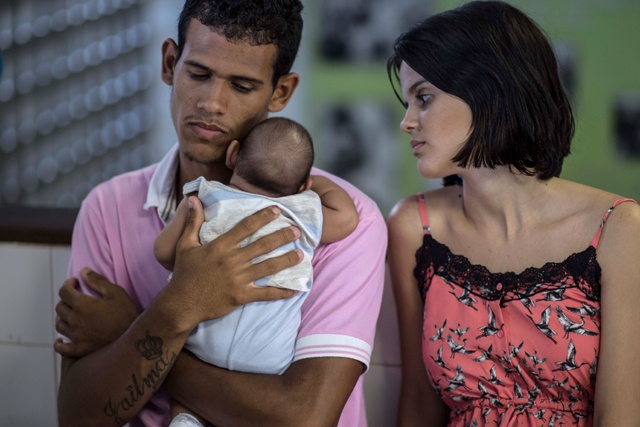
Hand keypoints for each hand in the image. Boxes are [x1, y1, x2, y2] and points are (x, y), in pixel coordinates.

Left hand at [54, 268, 139, 357]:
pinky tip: (60, 340)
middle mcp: (75, 320)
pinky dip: (59, 343)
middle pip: (60, 307)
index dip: (68, 284)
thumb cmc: (126, 314)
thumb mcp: (116, 293)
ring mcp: (76, 336)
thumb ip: (98, 281)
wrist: (134, 339)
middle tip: (75, 298)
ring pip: (59, 325)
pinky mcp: (80, 350)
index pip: (64, 291)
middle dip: (66, 299)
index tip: (75, 283)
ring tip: (70, 314)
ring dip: (62, 317)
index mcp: (82, 304)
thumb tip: (83, 271)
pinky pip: (62, 348)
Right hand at [169, 196, 302, 324]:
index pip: (246, 227)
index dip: (263, 217)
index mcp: (220, 246)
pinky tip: (295, 289)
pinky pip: (265, 294)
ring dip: (286, 260)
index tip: (277, 210)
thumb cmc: (184, 273)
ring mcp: (238, 279)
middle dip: (282, 236)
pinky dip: (281, 292)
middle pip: (263, 245)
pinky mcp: (241, 296)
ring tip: (301, 255)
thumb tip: (193, 198)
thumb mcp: (185, 244)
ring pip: (268, 267)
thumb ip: (193, 221)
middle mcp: (232, 260)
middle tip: (297, 231)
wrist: (181, 304)